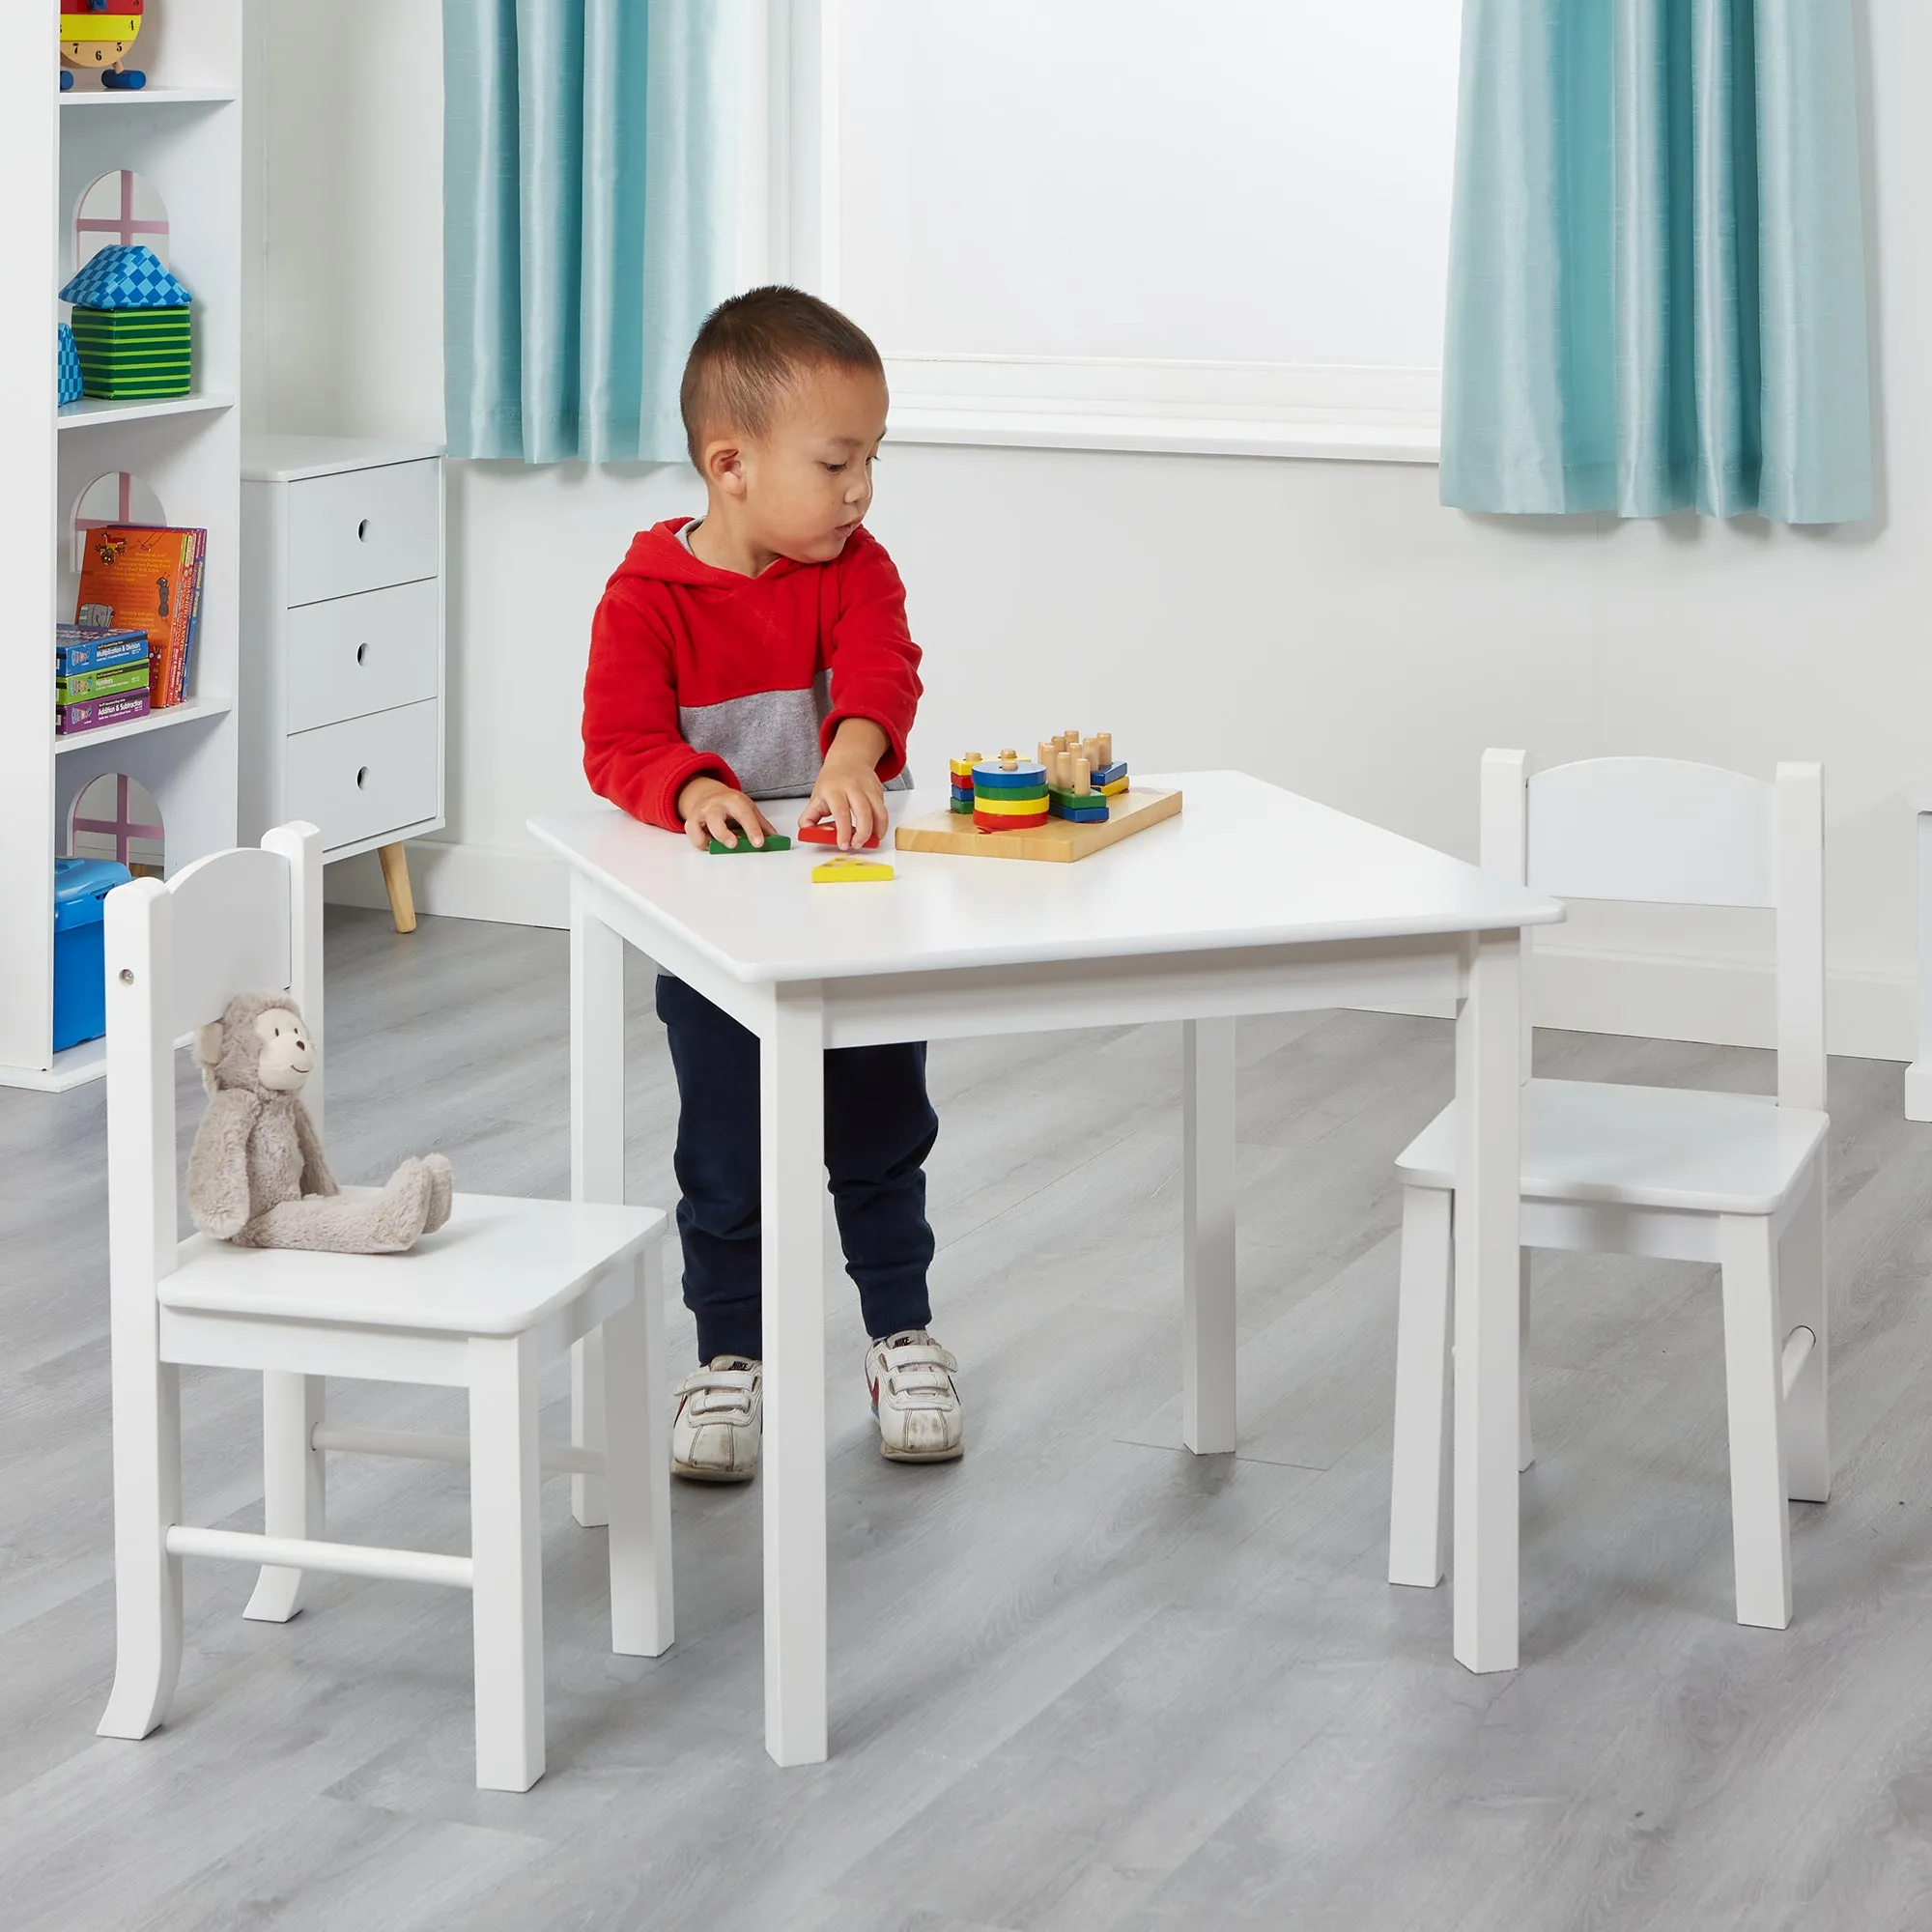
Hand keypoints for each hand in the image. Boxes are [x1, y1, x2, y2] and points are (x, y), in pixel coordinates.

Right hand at [679, 776, 776, 851]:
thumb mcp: (748, 809)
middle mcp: (715, 806)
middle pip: (715, 818)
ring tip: (716, 845)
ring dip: (706, 840)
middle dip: (723, 833)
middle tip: (733, 844)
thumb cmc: (731, 804)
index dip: (752, 829)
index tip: (759, 843)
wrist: (708, 794)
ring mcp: (701, 813)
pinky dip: (700, 843)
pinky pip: (693, 836)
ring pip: (697, 827)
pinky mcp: (691, 822)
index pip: (744, 814)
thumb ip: (761, 825)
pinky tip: (710, 843)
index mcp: (733, 800)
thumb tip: (776, 840)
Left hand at [801, 720, 890, 850]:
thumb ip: (810, 817)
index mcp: (834, 790)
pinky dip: (881, 824)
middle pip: (864, 812)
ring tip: (871, 841)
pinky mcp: (879, 791)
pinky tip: (875, 830)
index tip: (844, 844)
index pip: (841, 812)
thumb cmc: (831, 782)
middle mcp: (853, 787)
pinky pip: (883, 810)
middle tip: (857, 845)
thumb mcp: (816, 797)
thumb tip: (807, 833)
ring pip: (879, 811)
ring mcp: (868, 788)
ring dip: (877, 830)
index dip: (843, 831)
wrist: (848, 760)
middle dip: (863, 833)